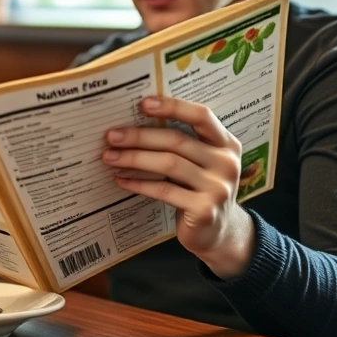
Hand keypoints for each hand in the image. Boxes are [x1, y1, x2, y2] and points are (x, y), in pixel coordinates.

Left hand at [103, 96, 255, 278]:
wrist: (219, 233)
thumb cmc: (200, 189)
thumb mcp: (200, 163)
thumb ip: (181, 144)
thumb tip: (133, 125)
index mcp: (226, 143)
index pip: (201, 116)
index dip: (172, 106)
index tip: (142, 103)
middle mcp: (226, 162)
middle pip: (177, 140)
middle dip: (139, 136)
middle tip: (111, 136)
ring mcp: (218, 187)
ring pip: (168, 164)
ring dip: (134, 159)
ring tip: (110, 157)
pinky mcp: (204, 209)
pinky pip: (164, 190)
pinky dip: (139, 183)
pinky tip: (121, 179)